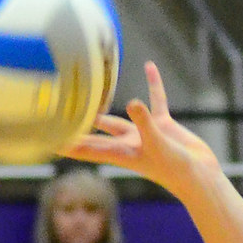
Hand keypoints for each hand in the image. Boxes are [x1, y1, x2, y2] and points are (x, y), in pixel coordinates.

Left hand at [62, 62, 221, 200]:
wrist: (199, 175)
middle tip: (58, 114)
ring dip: (106, 106)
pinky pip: (155, 100)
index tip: (43, 140)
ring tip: (89, 91)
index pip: (85, 148)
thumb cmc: (176, 168)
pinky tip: (149, 66)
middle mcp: (127, 142)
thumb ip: (144, 122)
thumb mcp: (158, 143)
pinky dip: (153, 84)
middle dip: (78, 126)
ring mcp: (144, 133)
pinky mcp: (162, 125)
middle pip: (95, 133)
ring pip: (120, 117)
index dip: (64, 144)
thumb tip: (131, 102)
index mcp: (120, 152)